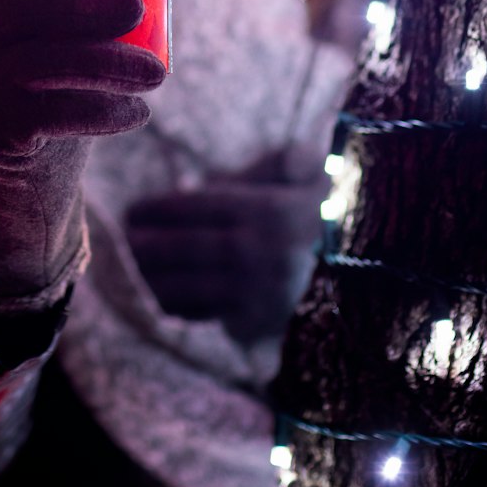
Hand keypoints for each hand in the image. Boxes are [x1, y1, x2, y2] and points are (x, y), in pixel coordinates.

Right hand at [0, 0, 166, 303]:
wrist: (31, 172)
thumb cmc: (63, 85)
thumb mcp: (83, 38)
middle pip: (19, 8)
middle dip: (83, 4)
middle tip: (138, 8)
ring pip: (38, 64)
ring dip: (106, 63)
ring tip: (158, 73)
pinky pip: (49, 117)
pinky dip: (100, 113)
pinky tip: (138, 113)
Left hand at [126, 166, 323, 342]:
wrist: (365, 278)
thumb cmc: (332, 218)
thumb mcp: (318, 177)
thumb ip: (284, 162)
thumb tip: (273, 162)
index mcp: (269, 212)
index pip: (199, 208)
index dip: (160, 209)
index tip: (133, 210)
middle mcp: (259, 252)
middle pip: (186, 248)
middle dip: (147, 245)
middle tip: (121, 239)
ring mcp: (256, 292)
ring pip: (189, 285)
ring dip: (152, 278)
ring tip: (128, 268)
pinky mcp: (256, 324)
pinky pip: (205, 314)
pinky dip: (176, 307)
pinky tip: (154, 298)